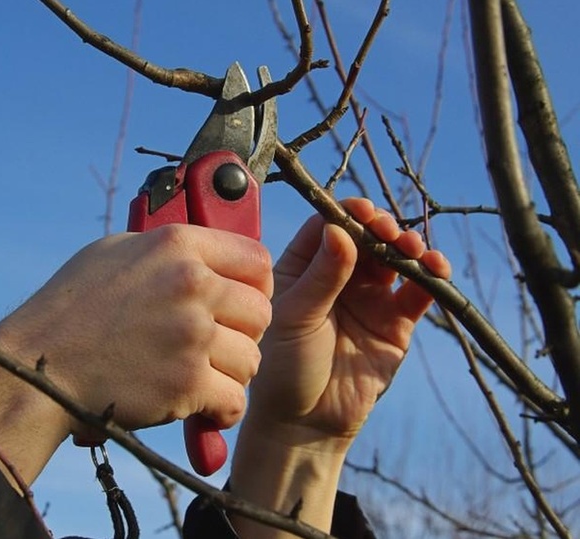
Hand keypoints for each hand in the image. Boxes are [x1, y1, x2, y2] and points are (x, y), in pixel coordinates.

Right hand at [0, 224, 271, 483]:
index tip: (242, 304)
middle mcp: (191, 284)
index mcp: (176, 245)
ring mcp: (191, 335)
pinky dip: (220, 410)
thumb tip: (207, 255)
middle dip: (244, 333)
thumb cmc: (70, 309)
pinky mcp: (186, 383)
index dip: (256, 286)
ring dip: (231, 374)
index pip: (257, 259)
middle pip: (261, 312)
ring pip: (252, 360)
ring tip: (202, 376)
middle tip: (218, 346)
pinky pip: (234, 401)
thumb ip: (169, 251)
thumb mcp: (116, 252)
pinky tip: (200, 406)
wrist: (36, 367)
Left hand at [229, 198, 450, 535]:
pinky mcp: (394, 323)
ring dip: (407, 246)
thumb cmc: (284, 368)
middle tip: (387, 232)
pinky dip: (430, 276)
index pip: (326, 227)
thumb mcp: (295, 317)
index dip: (347, 214)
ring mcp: (367, 298)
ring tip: (411, 249)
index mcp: (302, 269)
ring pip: (393, 259)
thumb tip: (341, 229)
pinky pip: (416, 292)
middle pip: (365, 237)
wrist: (304, 424)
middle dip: (380, 228)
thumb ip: (321, 277)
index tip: (362, 212)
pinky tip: (435, 267)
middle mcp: (336, 277)